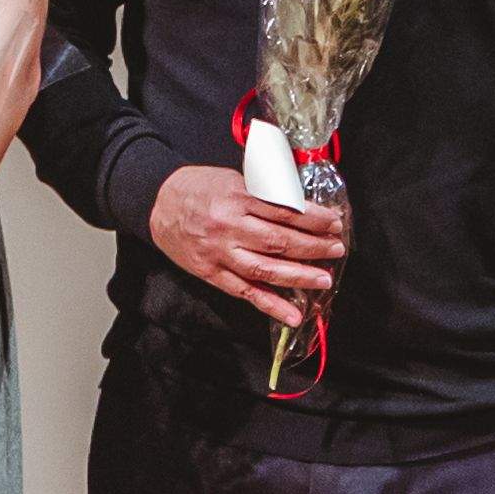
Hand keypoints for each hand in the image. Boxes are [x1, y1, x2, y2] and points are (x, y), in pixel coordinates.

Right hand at [147, 163, 345, 330]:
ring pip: (265, 270)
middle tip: (337, 249)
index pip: (284, 210)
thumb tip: (302, 206)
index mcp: (237, 197)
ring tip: (323, 280)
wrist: (158, 204)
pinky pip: (245, 292)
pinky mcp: (212, 273)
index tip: (334, 223)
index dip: (314, 219)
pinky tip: (293, 316)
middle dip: (313, 247)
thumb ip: (265, 192)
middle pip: (279, 241)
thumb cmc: (200, 187)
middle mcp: (229, 227)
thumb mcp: (234, 177)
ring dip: (299, 277)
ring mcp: (220, 253)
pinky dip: (271, 306)